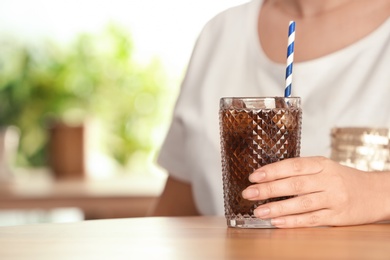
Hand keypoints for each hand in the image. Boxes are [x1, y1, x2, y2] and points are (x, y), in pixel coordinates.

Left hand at [242, 156, 388, 227]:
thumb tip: (267, 177)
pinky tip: (277, 221)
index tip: (253, 176)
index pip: (293, 165)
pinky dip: (293, 221)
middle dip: (268, 189)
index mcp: (322, 164)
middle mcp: (328, 180)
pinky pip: (312, 219)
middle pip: (295, 184)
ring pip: (302, 203)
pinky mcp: (338, 216)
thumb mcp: (324, 168)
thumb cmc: (341, 179)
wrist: (374, 193)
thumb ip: (300, 171)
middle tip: (248, 193)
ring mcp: (334, 198)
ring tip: (258, 211)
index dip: (272, 171)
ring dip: (277, 208)